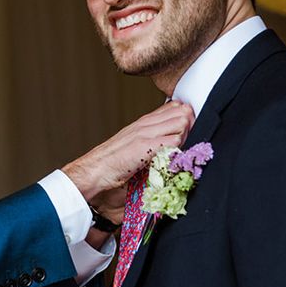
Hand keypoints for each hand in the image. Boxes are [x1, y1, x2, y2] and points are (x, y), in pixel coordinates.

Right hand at [62, 101, 193, 203]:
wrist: (91, 177)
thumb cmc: (107, 173)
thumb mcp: (131, 157)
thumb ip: (149, 155)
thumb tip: (169, 161)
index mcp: (139, 127)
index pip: (171, 109)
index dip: (185, 118)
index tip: (191, 129)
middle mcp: (142, 126)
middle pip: (180, 112)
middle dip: (192, 125)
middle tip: (194, 140)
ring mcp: (144, 134)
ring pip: (181, 122)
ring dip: (188, 135)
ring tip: (187, 149)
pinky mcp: (145, 145)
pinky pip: (175, 139)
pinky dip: (181, 148)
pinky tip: (178, 157)